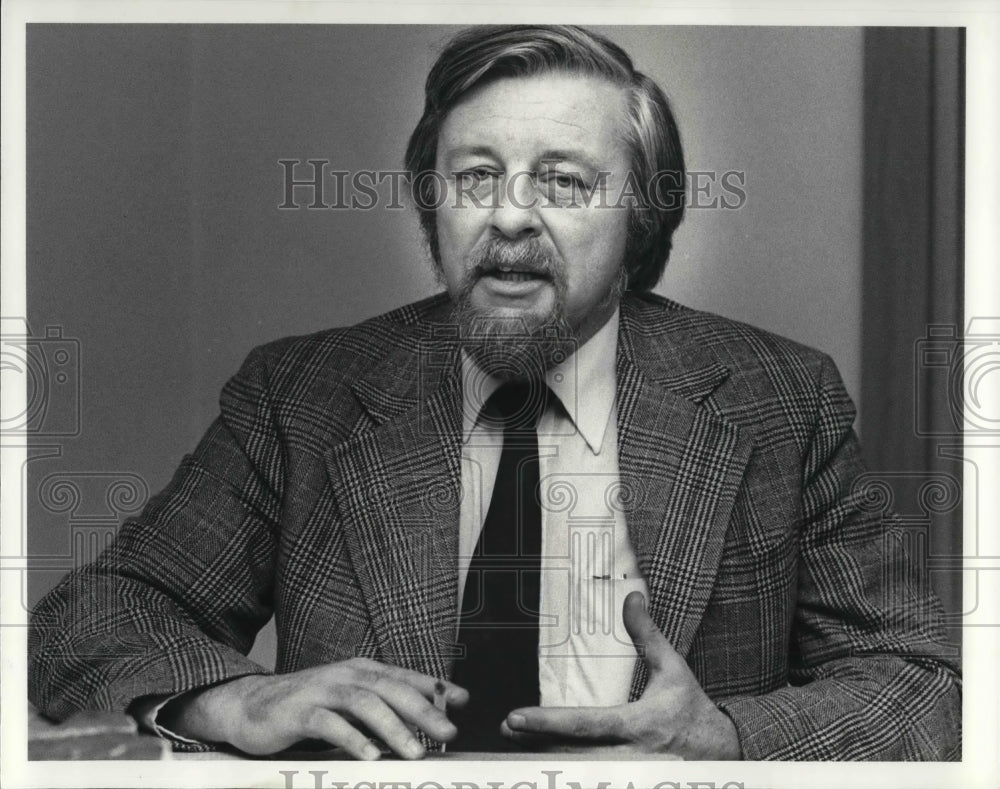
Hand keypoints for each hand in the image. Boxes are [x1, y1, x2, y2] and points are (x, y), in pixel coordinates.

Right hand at [157, 657, 467, 758]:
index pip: (405, 676)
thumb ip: (383, 707)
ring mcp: (322, 690)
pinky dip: (353, 739)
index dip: (436, 686)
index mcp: (361, 671)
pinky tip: (370, 756)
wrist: (250, 706)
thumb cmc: (307, 706)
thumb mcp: (348, 702)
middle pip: (391, 689)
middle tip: (449, 733)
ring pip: (365, 703)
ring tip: (416, 752)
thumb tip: (427, 719)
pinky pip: (330, 723)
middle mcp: (345, 675)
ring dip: (394, 728)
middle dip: (424, 711)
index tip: (465, 699)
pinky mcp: (300, 711)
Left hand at [501, 591, 740, 759]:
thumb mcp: (674, 668)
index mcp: (637, 726)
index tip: (515, 717)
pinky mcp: (631, 782)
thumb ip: (647, 635)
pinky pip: (594, 780)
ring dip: (546, 760)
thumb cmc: (693, 710)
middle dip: (534, 743)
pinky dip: (570, 772)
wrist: (726, 752)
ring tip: (517, 745)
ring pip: (578, 772)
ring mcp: (630, 775)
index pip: (583, 725)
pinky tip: (547, 762)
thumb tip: (632, 597)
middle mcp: (628, 756)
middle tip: (506, 730)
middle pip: (570, 755)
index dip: (547, 723)